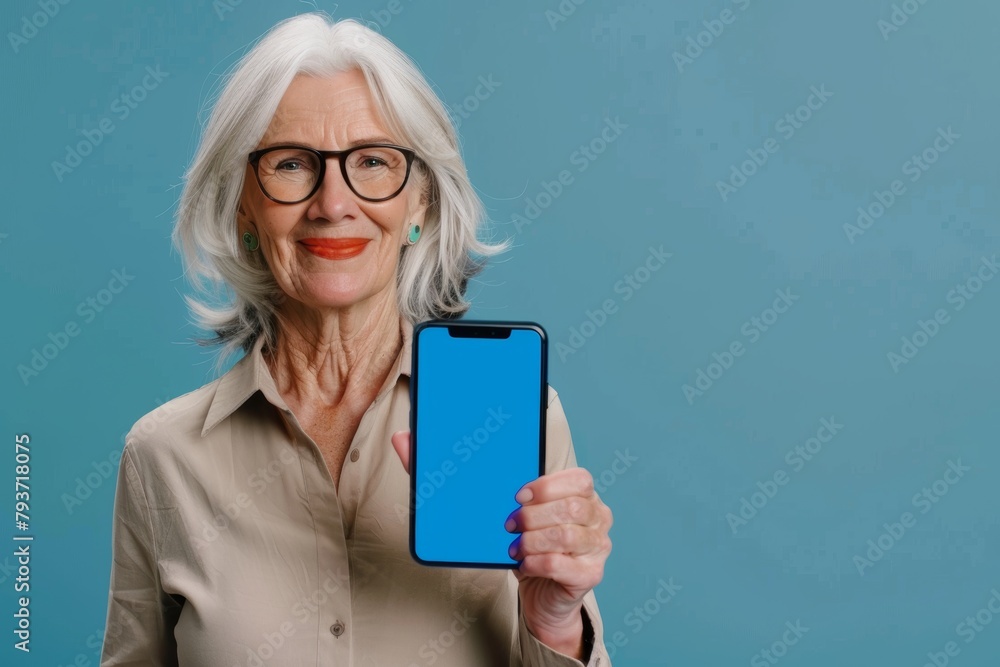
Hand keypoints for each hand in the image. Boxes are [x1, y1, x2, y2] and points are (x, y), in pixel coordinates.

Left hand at [391, 431, 613, 659]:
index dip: (547, 484)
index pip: (578, 477)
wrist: (540, 596)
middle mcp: (595, 515)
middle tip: (507, 524)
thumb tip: (403, 438)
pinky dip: (538, 562)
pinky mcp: (589, 574)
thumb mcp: (493, 509)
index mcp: (578, 492)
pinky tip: (522, 563)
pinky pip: (566, 564)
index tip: (516, 494)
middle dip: (534, 515)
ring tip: (513, 545)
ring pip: (568, 534)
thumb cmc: (520, 544)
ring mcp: (596, 546)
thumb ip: (453, 473)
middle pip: (574, 505)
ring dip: (533, 539)